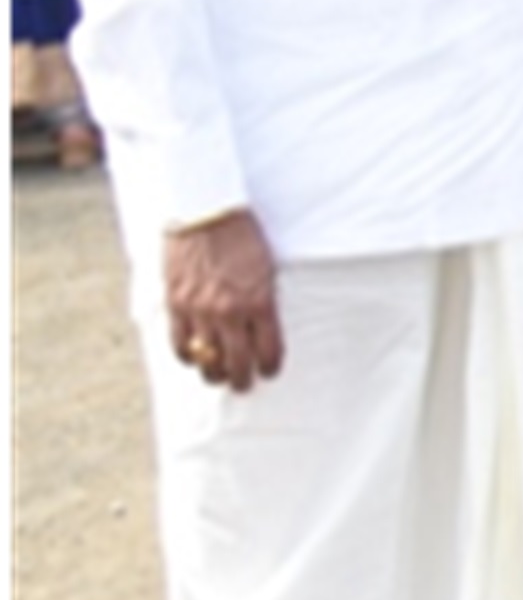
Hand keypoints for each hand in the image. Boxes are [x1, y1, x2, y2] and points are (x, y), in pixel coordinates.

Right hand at [162, 209, 286, 394]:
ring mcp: (200, 310)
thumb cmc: (243, 238)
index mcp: (260, 302)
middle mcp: (231, 311)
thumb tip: (261, 331)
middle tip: (244, 385)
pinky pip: (179, 343)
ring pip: (206, 359)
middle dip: (243, 379)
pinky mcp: (176, 304)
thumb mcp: (266, 270)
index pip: (269, 350)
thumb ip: (264, 302)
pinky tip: (193, 358)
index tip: (269, 371)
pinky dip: (186, 356)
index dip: (270, 367)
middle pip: (237, 362)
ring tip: (217, 377)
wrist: (207, 214)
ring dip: (213, 374)